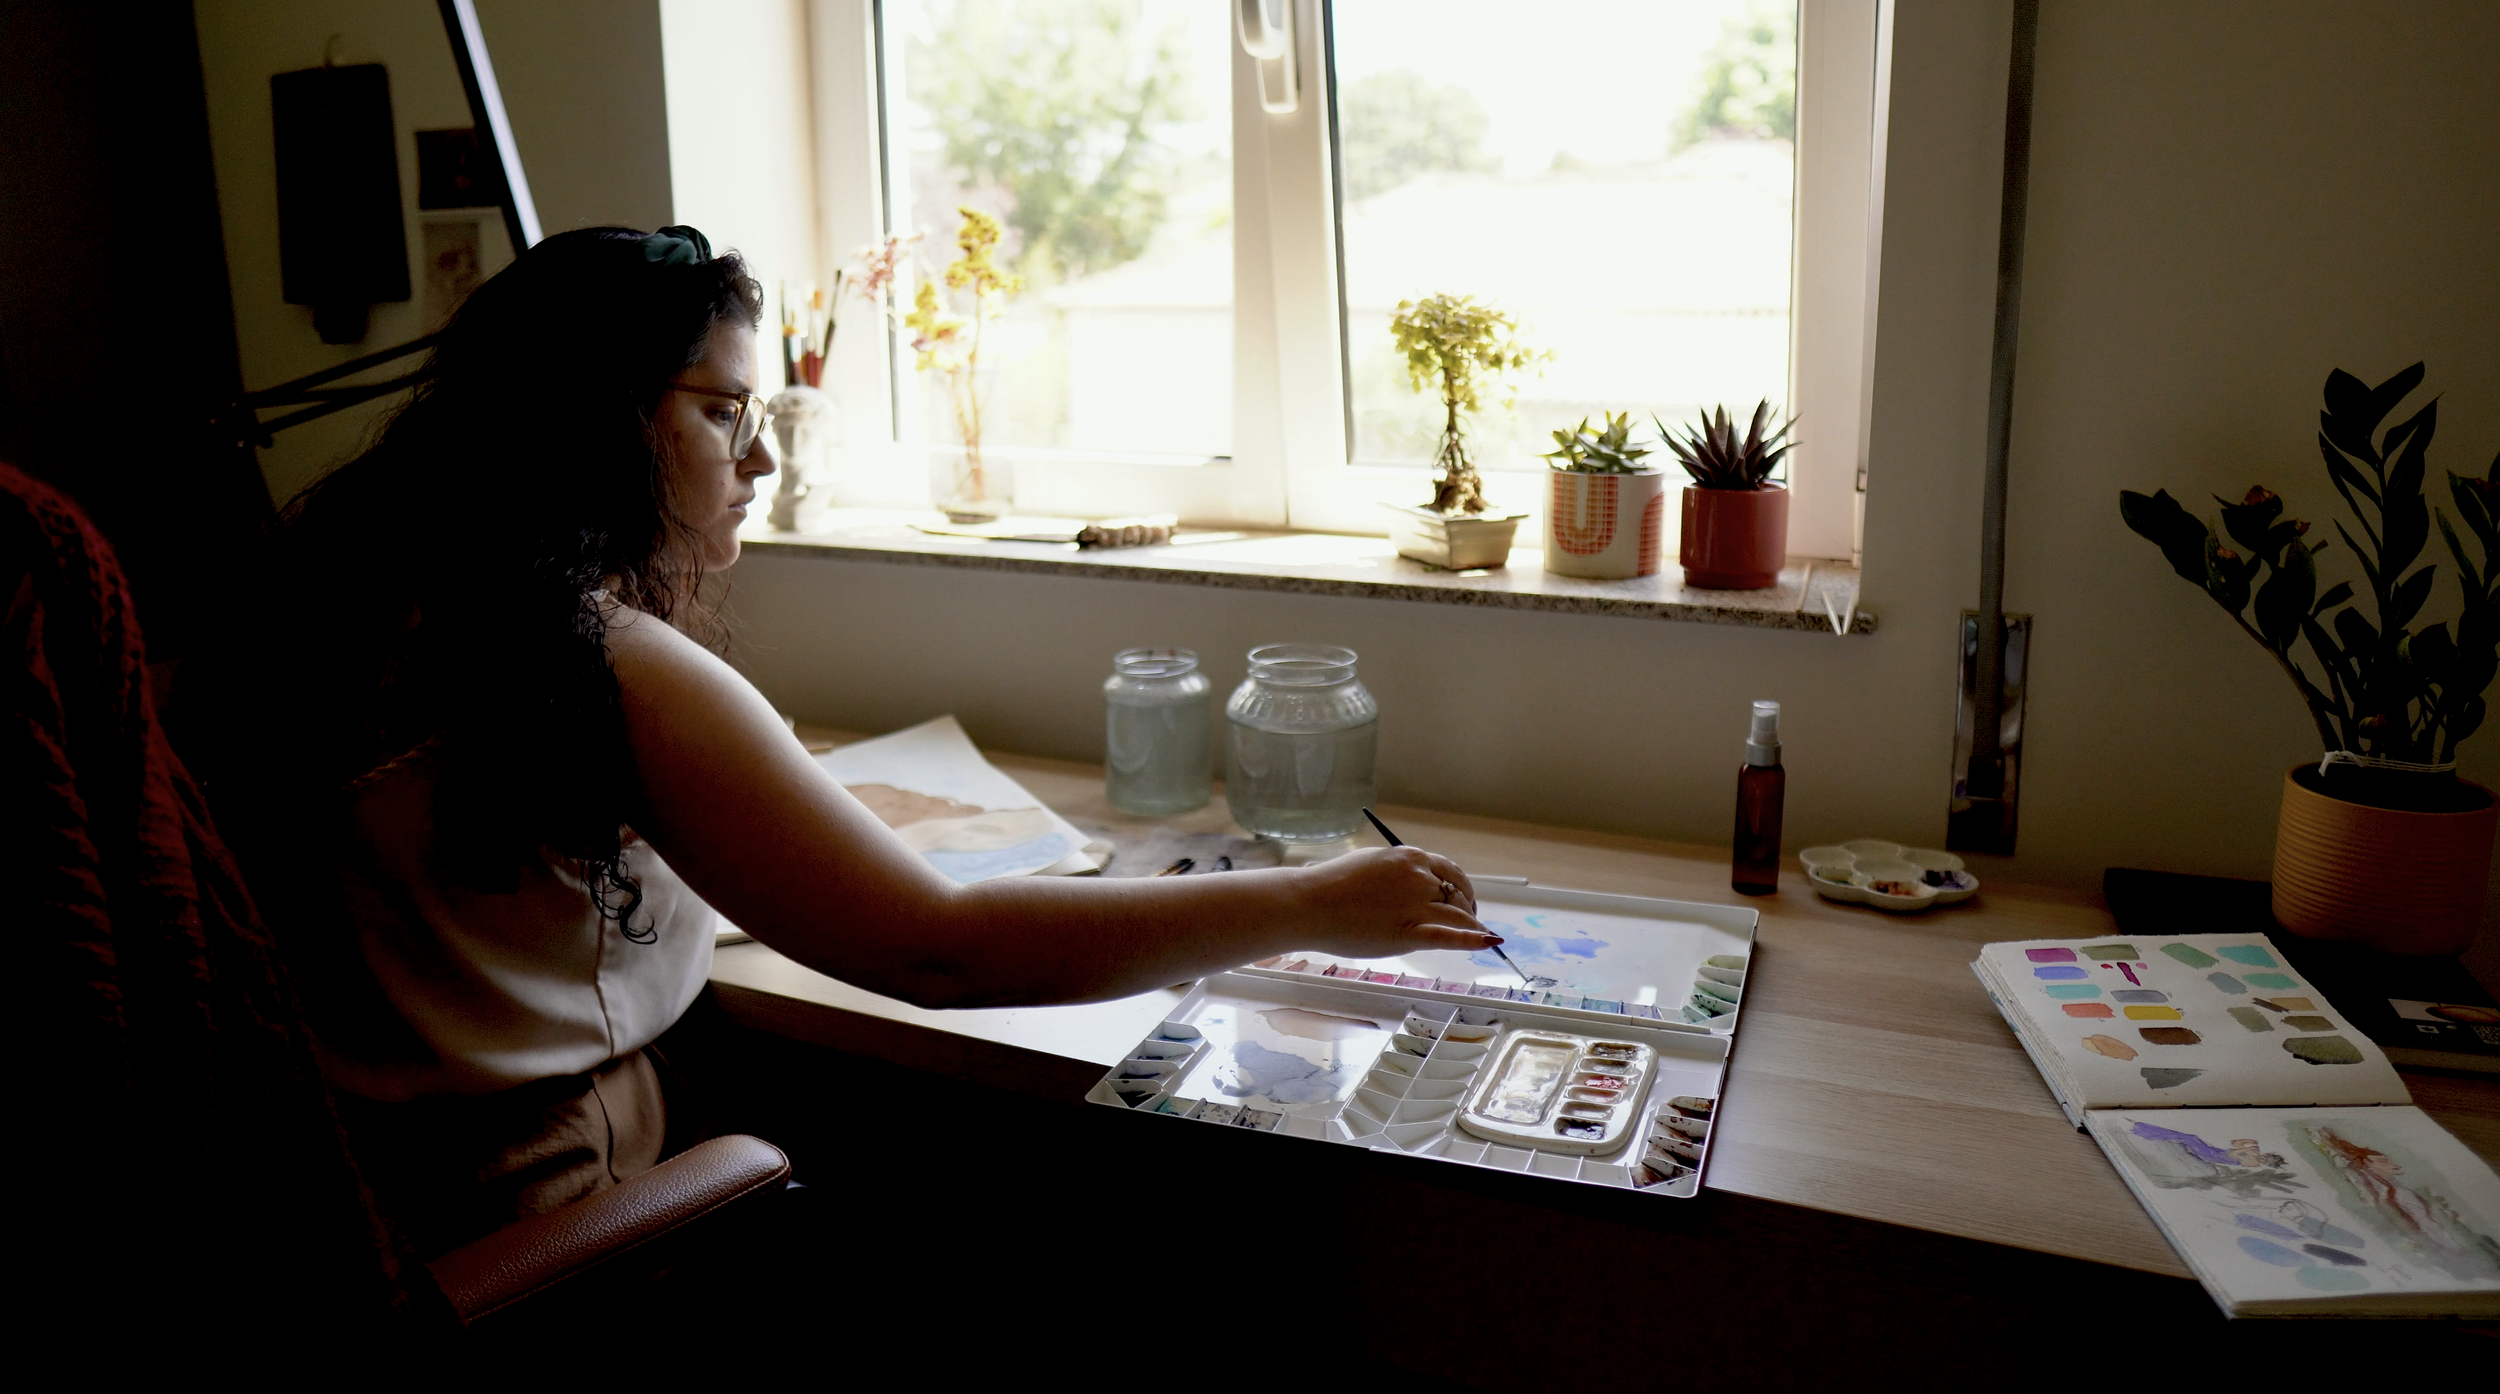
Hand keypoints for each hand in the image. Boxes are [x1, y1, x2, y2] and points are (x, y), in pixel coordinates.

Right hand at [1292, 847, 1494, 958]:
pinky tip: (1490, 941)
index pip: (1449, 871)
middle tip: (1471, 917)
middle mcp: (1419, 878)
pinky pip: (1450, 936)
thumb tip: (1411, 879)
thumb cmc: (1331, 886)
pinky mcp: (1410, 932)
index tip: (1463, 896)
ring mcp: (1416, 905)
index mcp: (1409, 857)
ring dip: (1472, 924)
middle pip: (1458, 893)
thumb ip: (1396, 871)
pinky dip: (1474, 939)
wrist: (1311, 904)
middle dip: (1469, 906)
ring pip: (1458, 914)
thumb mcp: (1370, 863)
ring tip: (1480, 933)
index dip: (1461, 886)